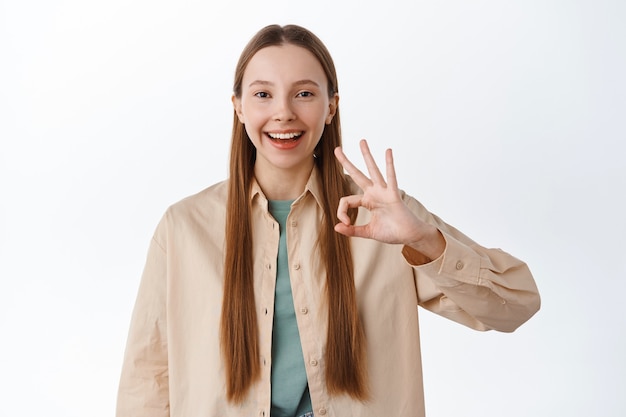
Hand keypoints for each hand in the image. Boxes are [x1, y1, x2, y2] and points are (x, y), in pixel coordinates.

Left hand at [334, 139, 444, 259]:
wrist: (409, 236)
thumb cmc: (392, 232)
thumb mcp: (368, 232)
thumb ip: (352, 230)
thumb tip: (336, 227)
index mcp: (367, 201)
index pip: (346, 200)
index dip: (342, 212)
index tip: (345, 223)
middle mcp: (374, 193)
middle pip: (357, 174)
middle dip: (346, 162)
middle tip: (337, 149)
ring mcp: (384, 192)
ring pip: (373, 170)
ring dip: (367, 155)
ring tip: (362, 141)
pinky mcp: (393, 195)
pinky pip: (391, 177)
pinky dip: (389, 164)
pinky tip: (388, 151)